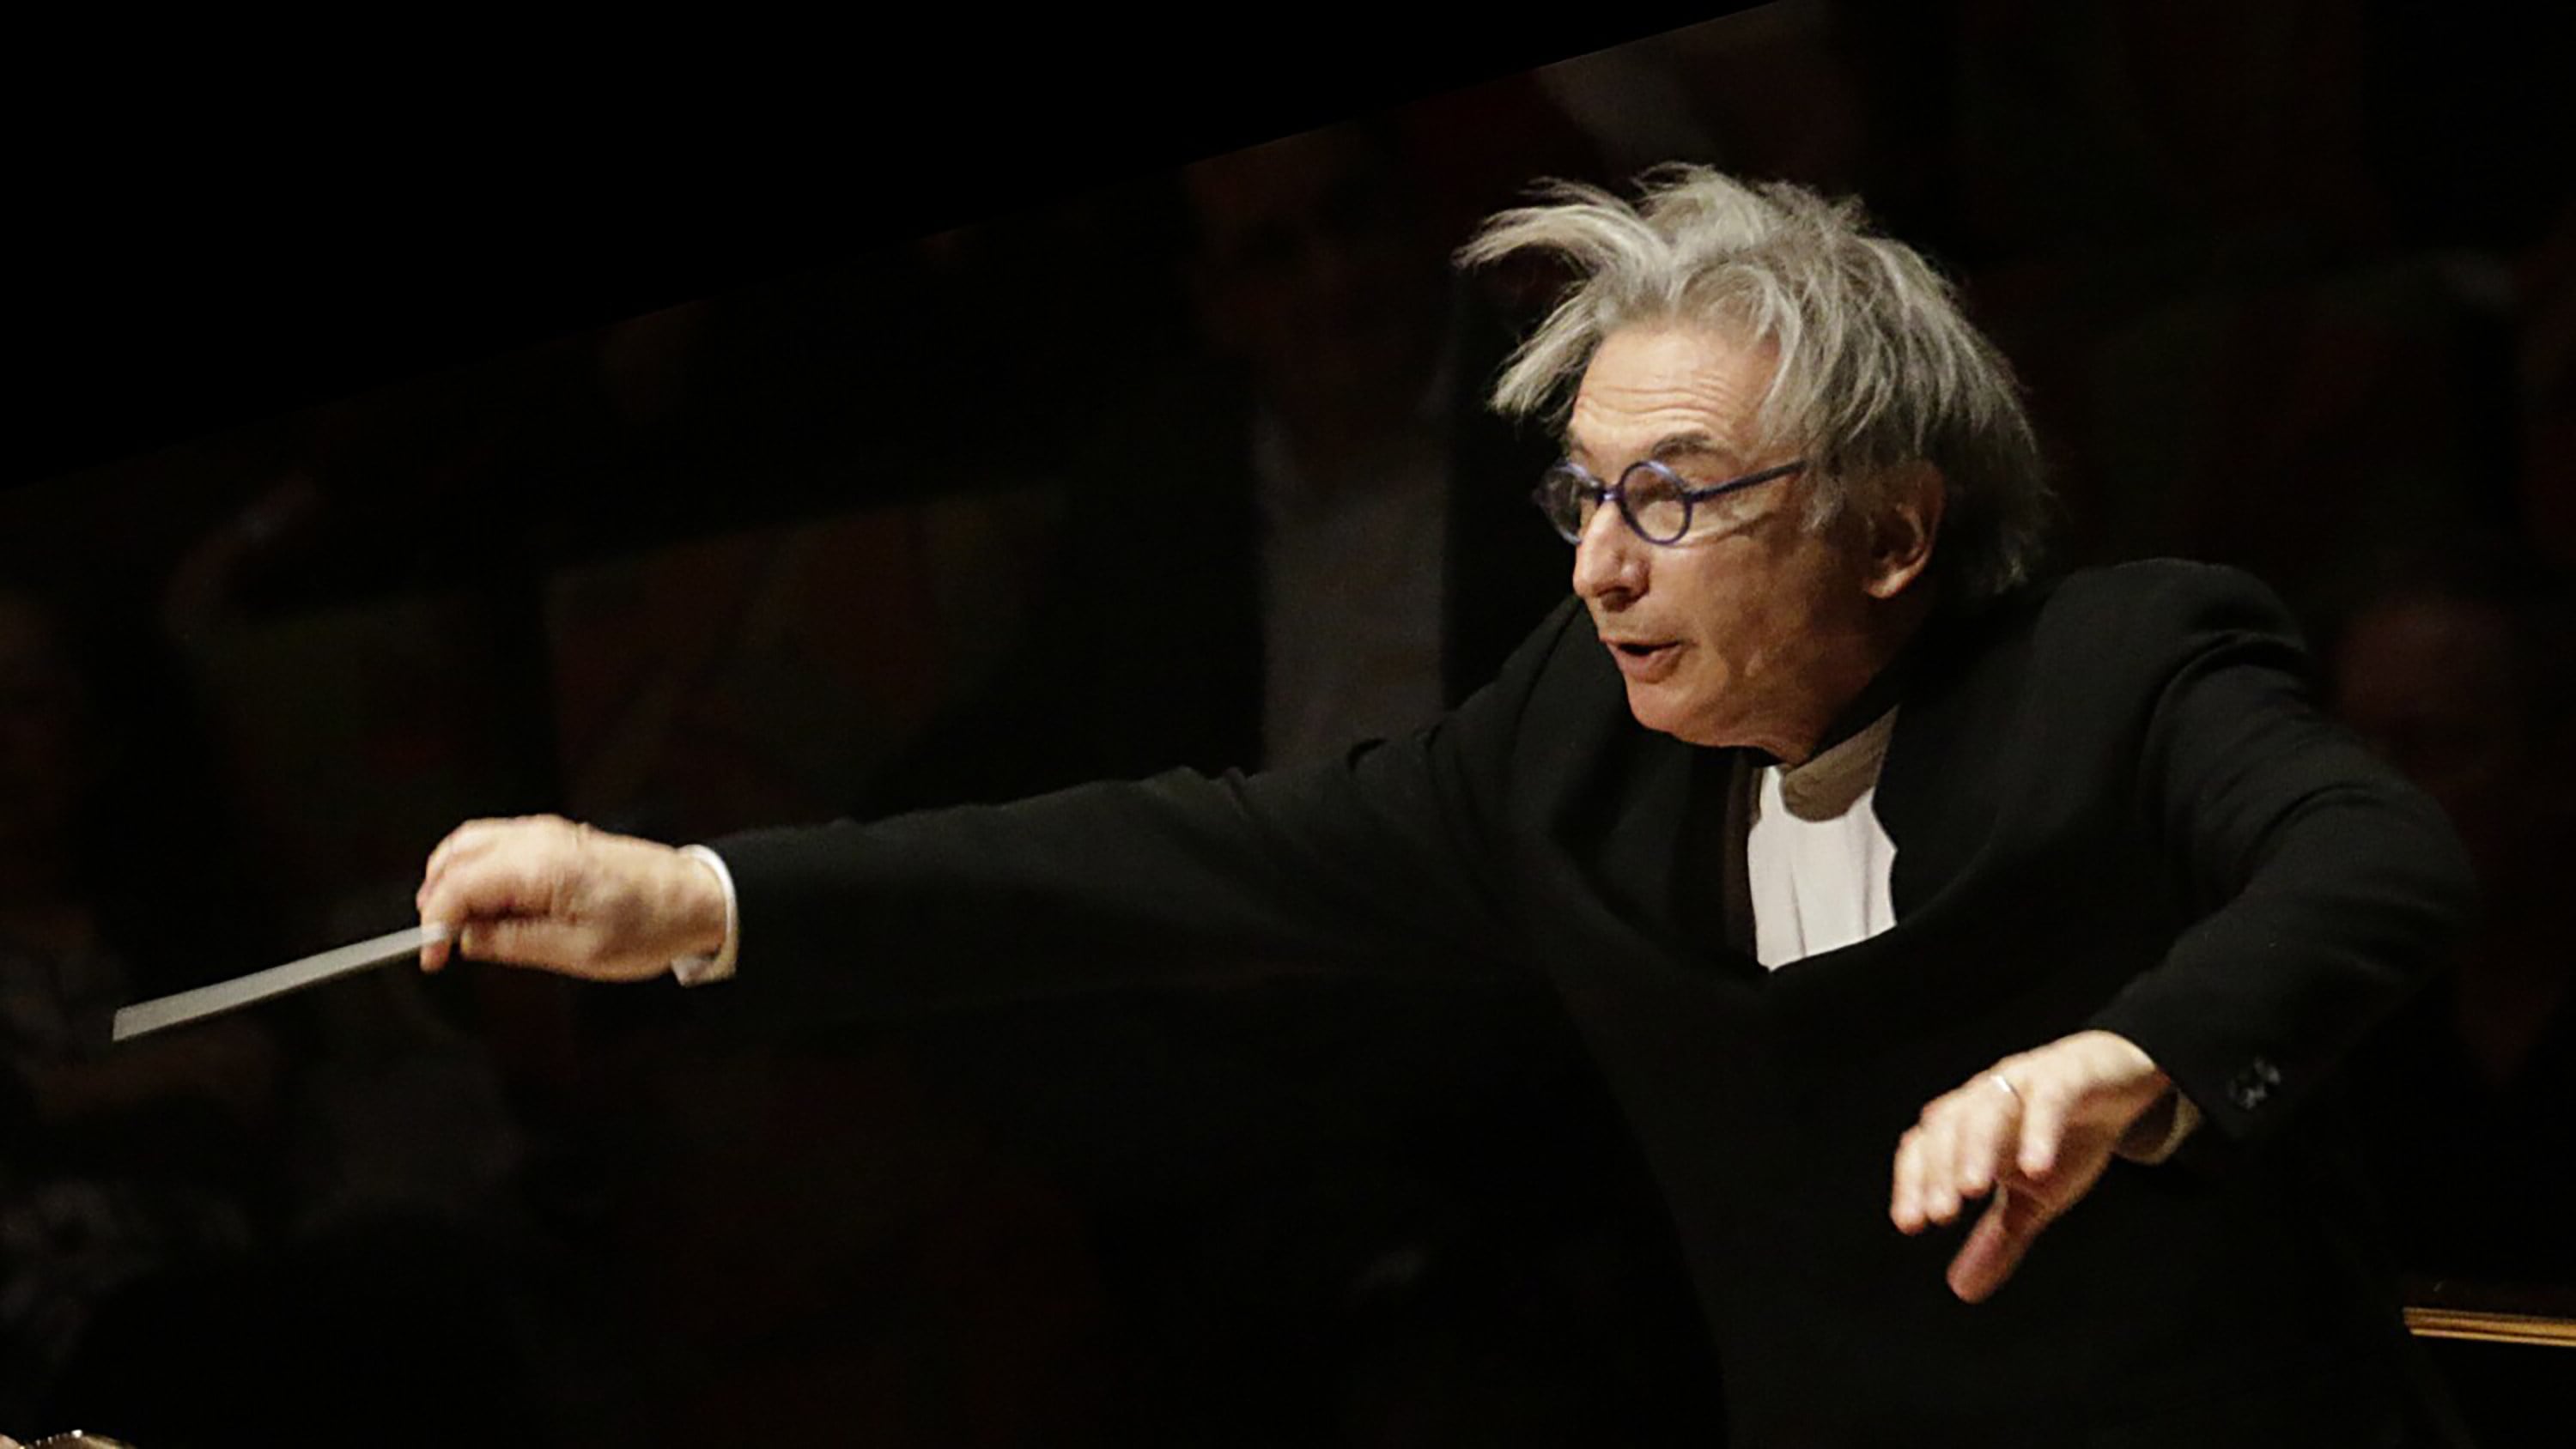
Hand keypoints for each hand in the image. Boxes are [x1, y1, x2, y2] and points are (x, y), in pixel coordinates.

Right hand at [414, 815, 726, 980]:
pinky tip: (496, 908)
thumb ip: (513, 943)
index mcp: (542, 866)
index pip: (458, 885)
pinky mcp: (557, 836)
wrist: (697, 898)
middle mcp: (540, 838)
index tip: (433, 958)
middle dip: (438, 899)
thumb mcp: (577, 952)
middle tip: (447, 944)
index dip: (434, 924)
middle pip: (454, 855)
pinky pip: (499, 844)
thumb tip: (465, 939)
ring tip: (470, 929)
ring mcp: (548, 831)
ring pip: (471, 844)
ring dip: (456, 882)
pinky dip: (480, 871)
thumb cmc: (650, 926)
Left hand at [1890, 1030, 2174, 1302]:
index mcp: (1966, 1126)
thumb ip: (1999, 1239)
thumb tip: (1962, 1290)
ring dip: (1976, 1148)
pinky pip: (2047, 1098)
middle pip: (1946, 1127)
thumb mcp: (2034, 1197)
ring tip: (1974, 1191)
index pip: (1923, 1148)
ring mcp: (2022, 1082)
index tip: (1910, 1225)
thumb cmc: (2064, 1137)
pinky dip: (2039, 1130)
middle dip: (1939, 1171)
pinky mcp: (2065, 1076)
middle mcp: (1984, 1099)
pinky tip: (2035, 1168)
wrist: (2119, 1084)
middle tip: (1939, 1215)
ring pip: (1986, 1108)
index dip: (1911, 1183)